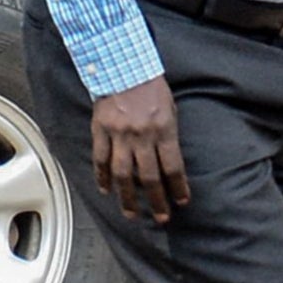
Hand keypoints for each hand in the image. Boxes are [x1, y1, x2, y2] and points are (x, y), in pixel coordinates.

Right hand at [90, 76, 188, 220]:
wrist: (122, 65)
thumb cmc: (150, 86)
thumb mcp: (169, 108)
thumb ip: (168, 135)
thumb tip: (168, 163)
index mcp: (163, 129)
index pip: (173, 167)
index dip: (178, 188)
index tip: (181, 202)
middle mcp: (141, 135)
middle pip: (149, 176)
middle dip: (156, 200)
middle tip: (161, 217)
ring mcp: (119, 134)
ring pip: (123, 174)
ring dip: (128, 197)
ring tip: (131, 213)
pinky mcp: (101, 129)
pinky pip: (101, 158)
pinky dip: (102, 176)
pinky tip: (105, 189)